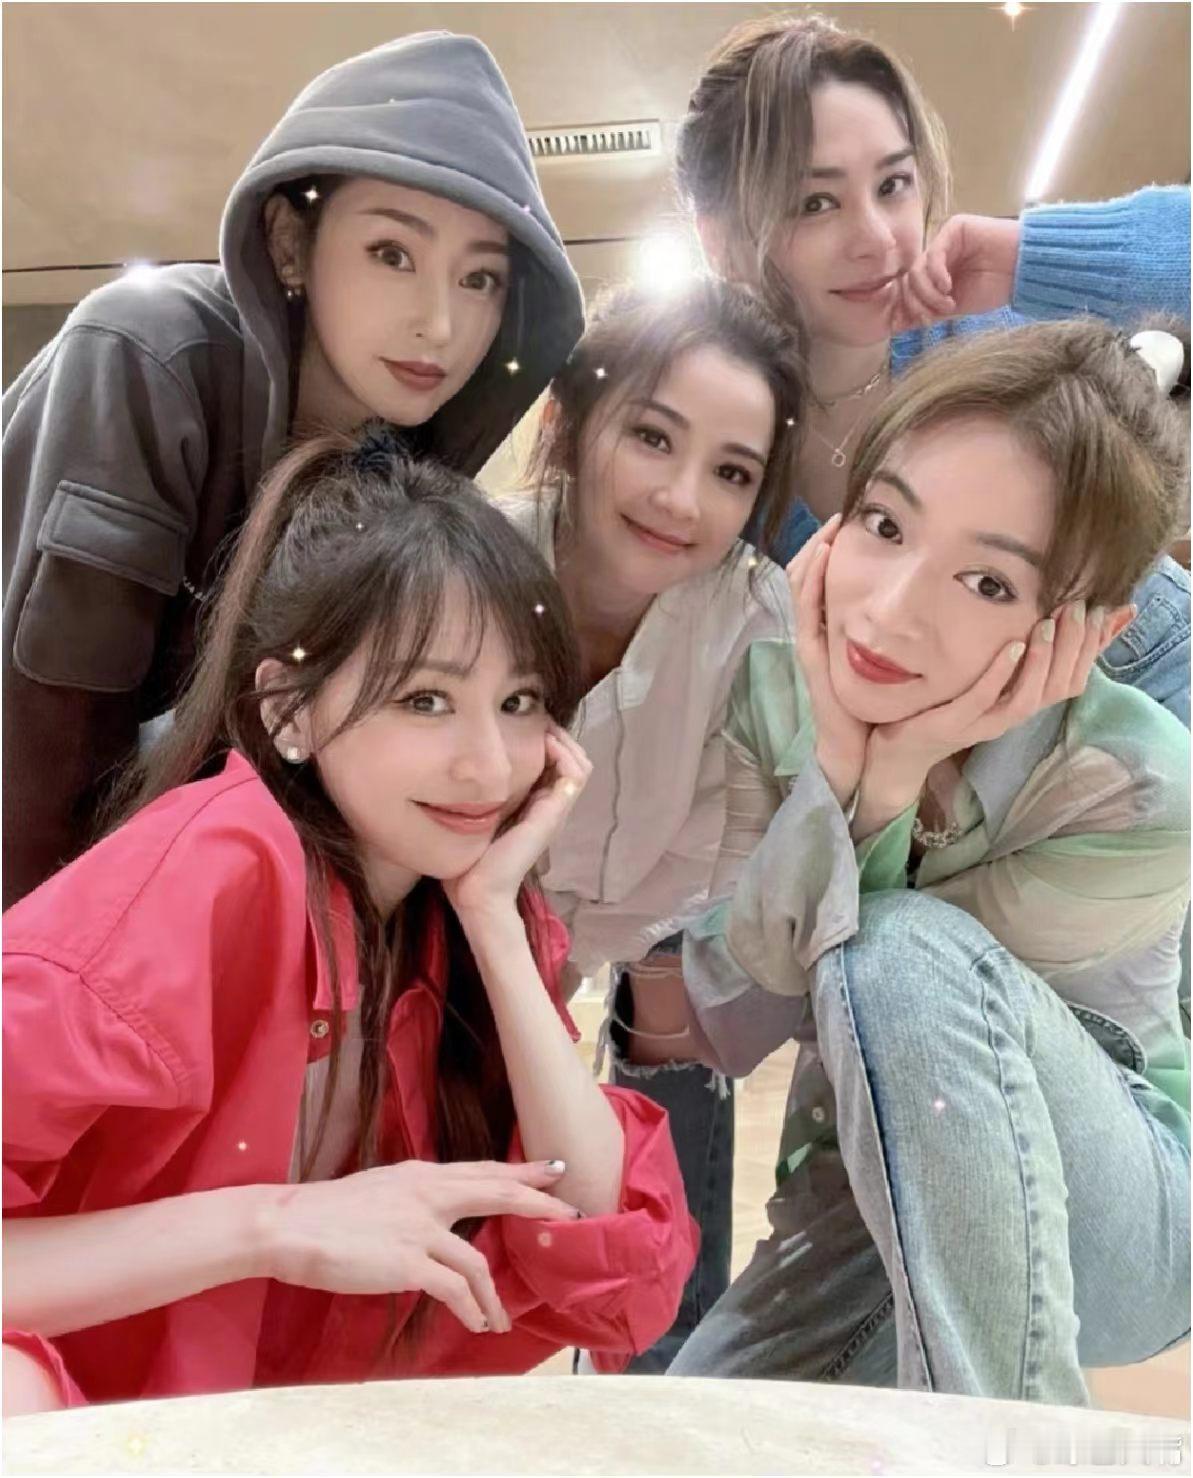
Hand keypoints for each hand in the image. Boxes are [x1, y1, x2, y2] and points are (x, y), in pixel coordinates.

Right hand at [265, 1158, 579, 1332]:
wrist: (290, 1225)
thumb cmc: (326, 1212)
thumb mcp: (380, 1187)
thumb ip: (413, 1196)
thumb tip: (434, 1210)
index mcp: (421, 1175)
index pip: (482, 1170)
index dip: (520, 1172)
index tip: (554, 1169)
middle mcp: (427, 1194)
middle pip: (497, 1193)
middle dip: (537, 1203)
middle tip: (570, 1214)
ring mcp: (419, 1228)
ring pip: (478, 1259)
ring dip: (494, 1294)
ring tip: (501, 1318)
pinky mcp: (408, 1262)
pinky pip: (455, 1289)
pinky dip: (471, 1307)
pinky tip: (476, 1322)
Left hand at [444, 724, 590, 919]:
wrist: (478, 893)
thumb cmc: (472, 861)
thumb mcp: (475, 818)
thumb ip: (478, 797)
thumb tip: (460, 771)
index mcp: (535, 807)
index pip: (556, 765)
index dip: (548, 741)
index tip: (525, 723)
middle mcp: (550, 808)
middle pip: (573, 761)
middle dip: (559, 736)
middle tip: (537, 720)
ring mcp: (554, 812)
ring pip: (579, 764)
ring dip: (565, 741)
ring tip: (544, 728)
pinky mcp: (552, 815)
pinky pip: (574, 776)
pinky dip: (564, 755)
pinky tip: (545, 743)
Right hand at [787, 515, 871, 806]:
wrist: (856, 744)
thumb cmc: (874, 703)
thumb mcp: (884, 657)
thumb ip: (892, 630)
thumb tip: (920, 599)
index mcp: (831, 628)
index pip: (821, 576)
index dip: (831, 546)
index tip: (852, 521)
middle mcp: (816, 629)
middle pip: (805, 572)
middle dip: (819, 540)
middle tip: (840, 514)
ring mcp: (810, 639)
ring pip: (801, 583)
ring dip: (813, 550)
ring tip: (831, 526)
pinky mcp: (811, 652)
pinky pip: (807, 607)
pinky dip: (812, 578)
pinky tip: (824, 555)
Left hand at [865, 601, 1110, 803]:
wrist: (899, 752)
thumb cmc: (947, 707)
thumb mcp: (989, 680)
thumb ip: (1017, 655)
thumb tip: (1048, 621)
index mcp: (1023, 704)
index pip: (1074, 677)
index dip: (1093, 647)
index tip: (1105, 609)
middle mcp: (1011, 717)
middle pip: (1059, 686)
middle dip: (1074, 647)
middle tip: (1079, 607)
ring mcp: (984, 723)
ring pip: (1028, 698)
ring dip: (1042, 661)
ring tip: (1048, 625)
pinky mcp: (954, 723)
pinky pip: (983, 698)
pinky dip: (1000, 674)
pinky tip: (1011, 647)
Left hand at [890, 214, 1021, 330]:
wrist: (1025, 270)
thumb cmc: (997, 288)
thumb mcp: (957, 305)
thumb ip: (931, 309)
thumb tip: (899, 324)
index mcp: (937, 273)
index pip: (910, 288)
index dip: (910, 308)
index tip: (921, 324)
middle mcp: (938, 255)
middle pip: (910, 279)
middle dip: (917, 303)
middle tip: (932, 318)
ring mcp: (945, 240)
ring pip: (917, 268)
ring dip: (928, 292)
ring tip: (948, 304)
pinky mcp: (955, 228)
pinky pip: (934, 253)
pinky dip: (936, 275)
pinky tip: (948, 288)